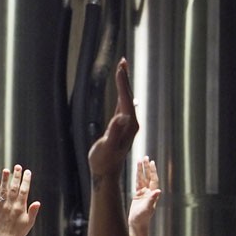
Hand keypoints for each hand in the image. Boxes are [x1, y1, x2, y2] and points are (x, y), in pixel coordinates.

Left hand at [0, 165, 40, 235]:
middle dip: (16, 176)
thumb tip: (37, 202)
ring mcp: (2, 206)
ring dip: (5, 179)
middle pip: (13, 188)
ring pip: (3, 190)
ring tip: (6, 170)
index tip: (27, 172)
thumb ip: (33, 211)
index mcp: (20, 208)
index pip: (24, 191)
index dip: (26, 181)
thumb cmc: (19, 231)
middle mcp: (10, 206)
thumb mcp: (30, 222)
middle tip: (18, 166)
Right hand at [88, 58, 138, 178]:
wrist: (106, 173)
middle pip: (128, 95)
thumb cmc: (104, 161)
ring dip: (124, 86)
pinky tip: (123, 96)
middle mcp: (131, 122)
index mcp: (128, 123)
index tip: (120, 66)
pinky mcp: (122, 128)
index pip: (125, 97)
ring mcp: (127, 125)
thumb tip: (122, 117)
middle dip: (124, 78)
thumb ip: (114, 132)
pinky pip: (123, 107)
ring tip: (121, 72)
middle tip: (122, 61)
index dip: (122, 81)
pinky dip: (121, 97)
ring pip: (126, 100)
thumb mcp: (107, 146)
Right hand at [128, 156, 160, 235]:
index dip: (152, 171)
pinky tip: (137, 171)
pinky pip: (137, 183)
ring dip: (141, 170)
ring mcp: (143, 193)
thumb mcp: (147, 208)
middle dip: (146, 167)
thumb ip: (152, 199)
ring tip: (139, 160)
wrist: (137, 224)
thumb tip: (158, 190)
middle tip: (145, 157)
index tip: (151, 162)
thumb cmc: (142, 218)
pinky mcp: (137, 195)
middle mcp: (149, 192)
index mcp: (152, 194)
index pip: (153, 179)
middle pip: (148, 177)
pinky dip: (137, 177)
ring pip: (142, 179)